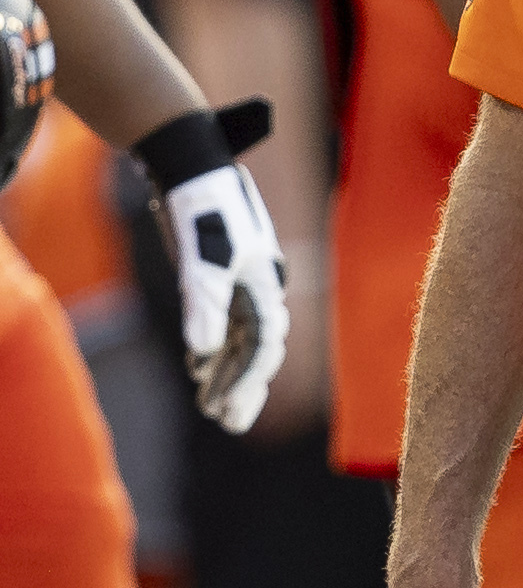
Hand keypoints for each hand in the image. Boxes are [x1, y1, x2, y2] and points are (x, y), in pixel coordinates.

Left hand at [161, 162, 290, 432]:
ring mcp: (240, 281)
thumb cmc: (205, 208)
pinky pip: (223, 322)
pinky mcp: (219, 275)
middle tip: (228, 423)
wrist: (193, 164)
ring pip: (238, 338)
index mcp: (264, 284)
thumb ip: (203, 305)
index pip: (263, 344)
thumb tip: (199, 352)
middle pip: (256, 347)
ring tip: (210, 406)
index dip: (248, 380)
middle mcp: (257, 287)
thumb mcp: (202, 258)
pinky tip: (198, 368)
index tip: (228, 411)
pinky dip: (212, 347)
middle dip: (242, 386)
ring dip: (224, 371)